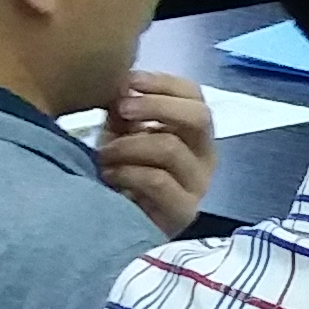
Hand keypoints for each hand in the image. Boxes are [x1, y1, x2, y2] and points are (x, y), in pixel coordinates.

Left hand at [94, 70, 216, 236]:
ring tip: (103, 153)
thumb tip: (120, 82)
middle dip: (156, 105)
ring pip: (171, 147)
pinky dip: (128, 172)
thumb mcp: (122, 136)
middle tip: (121, 107)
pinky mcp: (183, 211)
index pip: (195, 95)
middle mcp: (206, 156)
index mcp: (195, 134)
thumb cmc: (122, 176)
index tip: (128, 80)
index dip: (162, 83)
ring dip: (129, 145)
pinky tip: (108, 175)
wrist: (118, 227)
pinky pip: (157, 180)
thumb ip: (125, 111)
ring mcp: (198, 185)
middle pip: (199, 116)